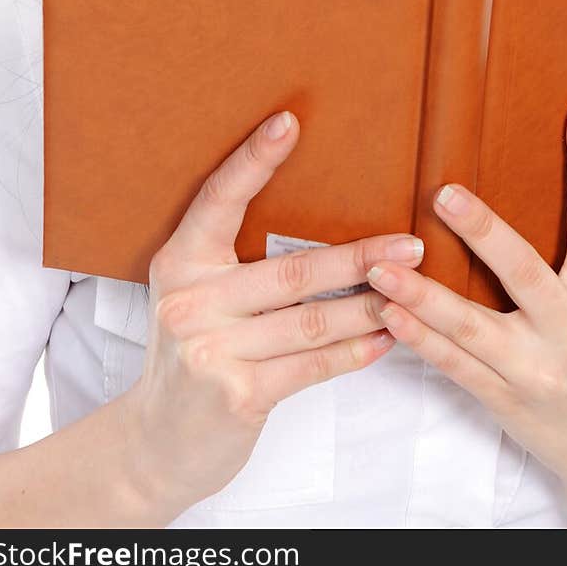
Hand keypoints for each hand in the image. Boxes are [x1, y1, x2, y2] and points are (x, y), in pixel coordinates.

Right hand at [120, 110, 422, 516]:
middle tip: (410, 246)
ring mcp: (210, 351)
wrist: (153, 444)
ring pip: (311, 321)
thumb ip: (235, 262)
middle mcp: (190, 302)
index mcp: (180, 262)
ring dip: (370, 306)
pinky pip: (311, 365)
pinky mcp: (235, 395)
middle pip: (292, 271)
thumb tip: (319, 219)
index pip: (220, 200)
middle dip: (359, 258)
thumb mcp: (195, 297)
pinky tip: (386, 340)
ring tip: (413, 292)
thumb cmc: (192, 354)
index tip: (289, 121)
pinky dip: (354, 352)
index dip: (254, 160)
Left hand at [360, 96, 566, 495]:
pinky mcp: (505, 399)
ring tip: (381, 265)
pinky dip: (419, 338)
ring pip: (474, 328)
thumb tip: (538, 166)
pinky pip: (455, 366)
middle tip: (444, 193)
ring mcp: (537, 369)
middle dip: (485, 233)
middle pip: (527, 273)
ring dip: (423, 295)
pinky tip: (388, 312)